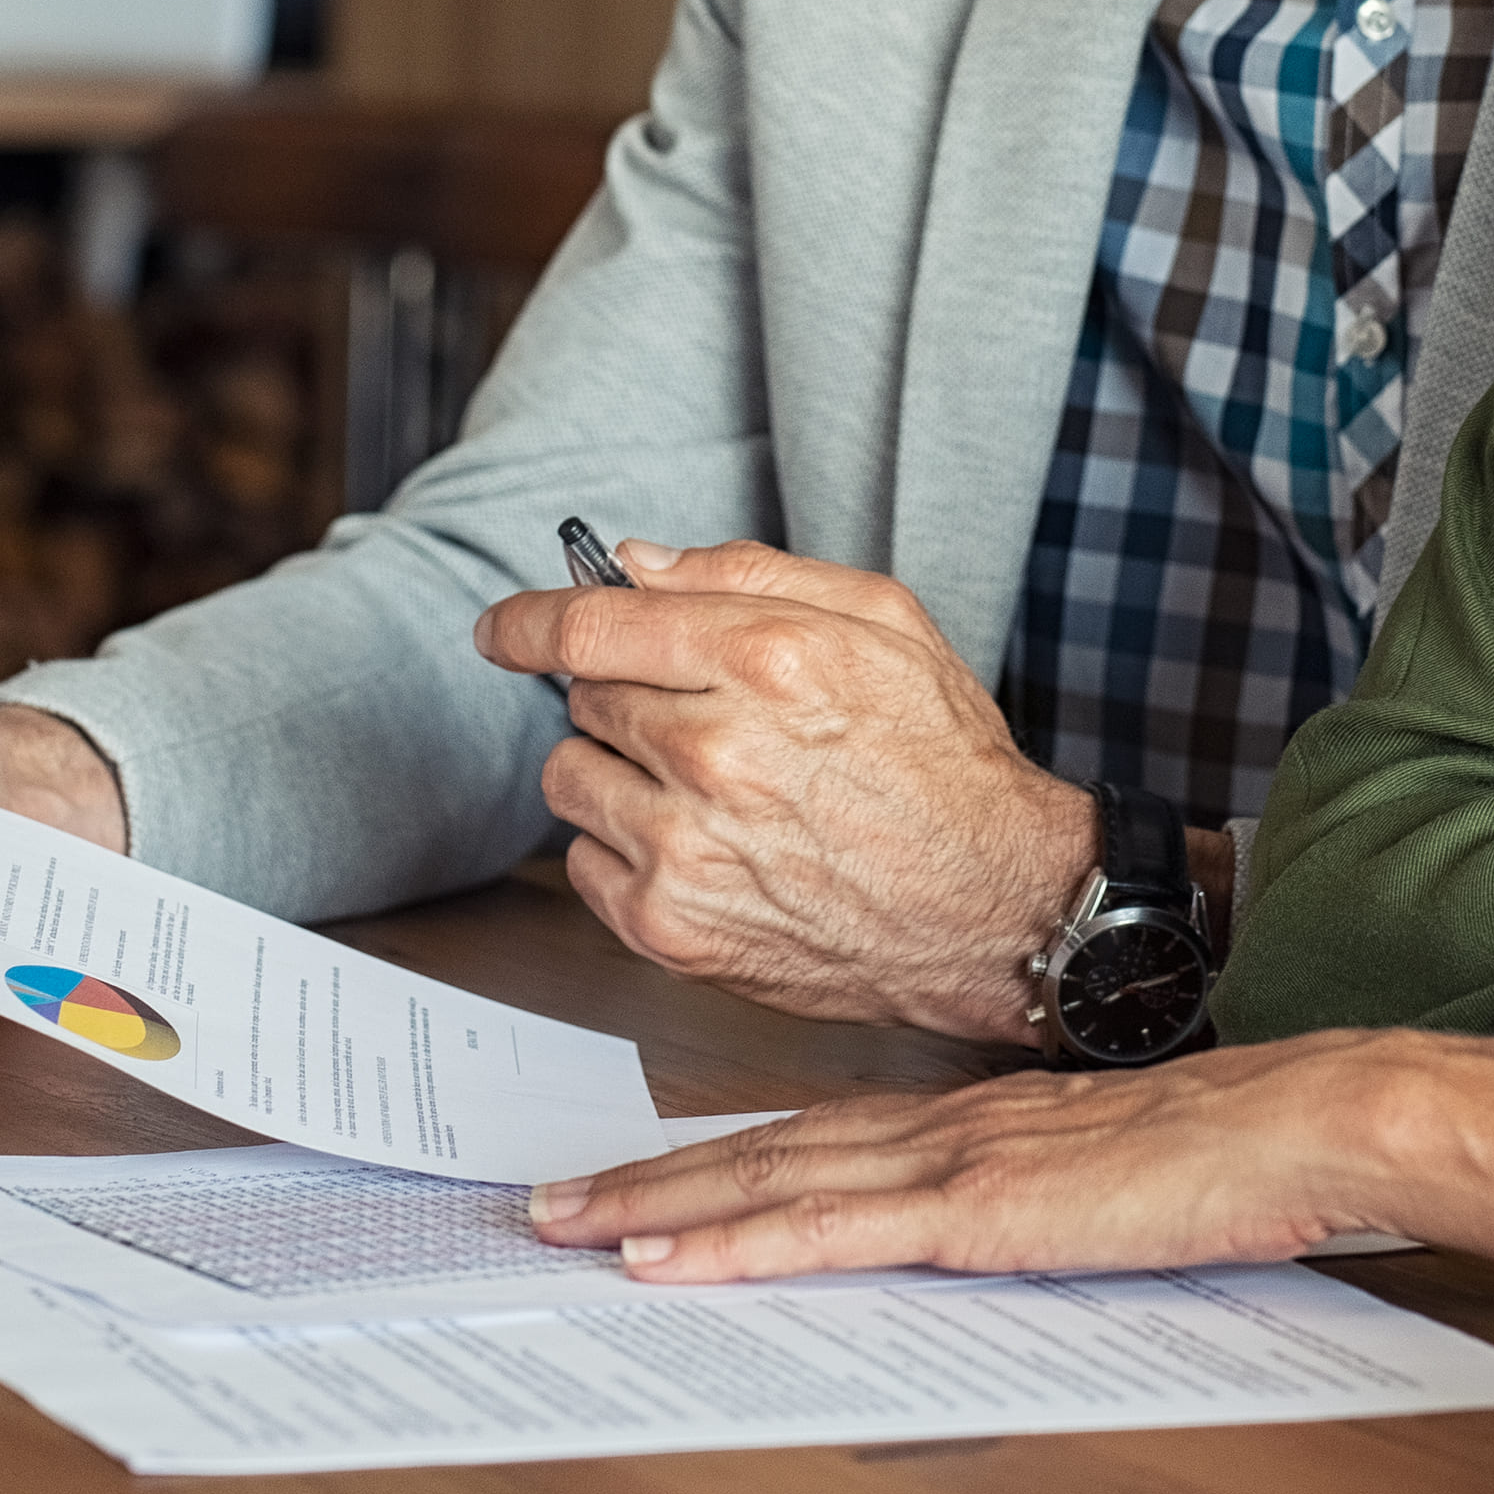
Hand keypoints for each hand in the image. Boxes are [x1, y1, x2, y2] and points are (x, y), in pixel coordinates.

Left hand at [473, 537, 1092, 1039]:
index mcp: (763, 659)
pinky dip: (624, 851)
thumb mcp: (882, 622)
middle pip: (582, 698)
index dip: (527, 621)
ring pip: (569, 777)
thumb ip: (748, 572)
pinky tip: (701, 849)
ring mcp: (686, 847)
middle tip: (701, 724)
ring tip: (702, 791)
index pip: (588, 626)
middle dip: (627, 698)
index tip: (501, 629)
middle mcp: (714, 751)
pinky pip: (583, 863)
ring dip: (617, 773)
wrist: (992, 909)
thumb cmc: (942, 763)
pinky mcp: (672, 928)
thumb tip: (633, 564)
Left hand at [523, 1032, 1493, 1283]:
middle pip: (763, 1150)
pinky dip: (740, 1241)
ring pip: (773, 1181)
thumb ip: (1033, 1185)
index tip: (630, 1174)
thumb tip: (979, 1218)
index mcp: (969, 1117)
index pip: (812, 1134)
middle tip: (546, 1198)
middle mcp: (940, 1126)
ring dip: (661, 1209)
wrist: (1304, 1116)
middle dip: (647, 1180)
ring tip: (571, 1226)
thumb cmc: (1231, 1150)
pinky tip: (673, 1258)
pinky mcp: (979, 1208)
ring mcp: (954, 1163)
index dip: (712, 1156)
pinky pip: (832, 1229)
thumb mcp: (1105, 1166)